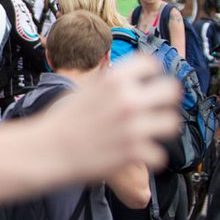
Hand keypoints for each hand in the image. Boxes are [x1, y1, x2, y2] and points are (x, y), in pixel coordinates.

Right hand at [49, 55, 179, 178]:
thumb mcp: (84, 90)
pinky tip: (136, 153)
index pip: (151, 64)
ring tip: (147, 132)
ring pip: (172, 123)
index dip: (150, 74)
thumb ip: (110, 83)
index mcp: (114, 80)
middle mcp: (127, 100)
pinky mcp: (134, 153)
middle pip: (172, 90)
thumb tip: (128, 79)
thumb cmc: (61, 122)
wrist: (48, 150)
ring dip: (160, 128)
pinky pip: (159, 154)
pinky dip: (148, 156)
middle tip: (154, 108)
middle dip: (164, 99)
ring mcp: (133, 127)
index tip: (147, 83)